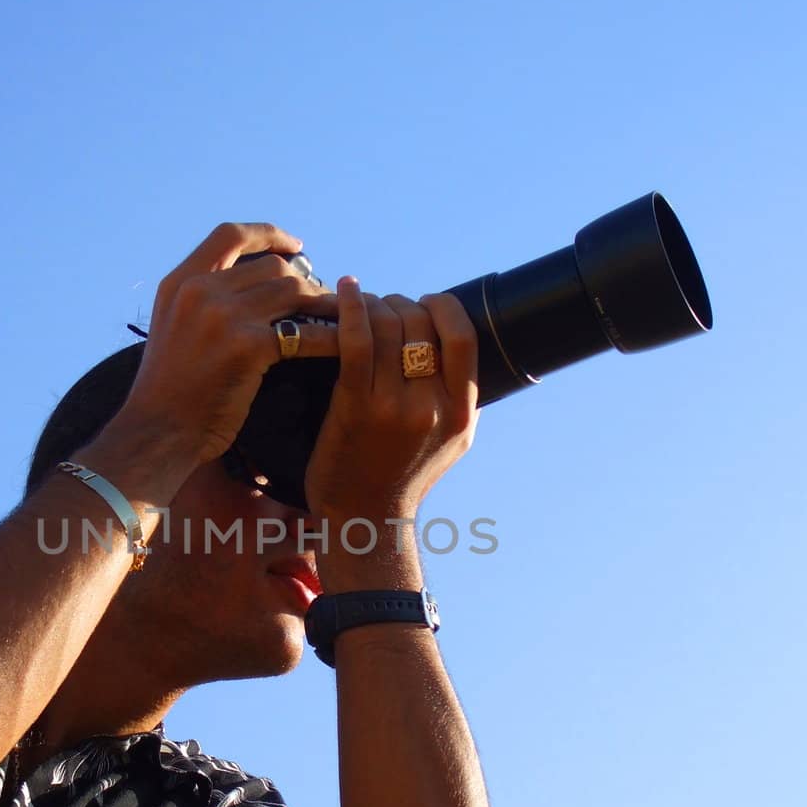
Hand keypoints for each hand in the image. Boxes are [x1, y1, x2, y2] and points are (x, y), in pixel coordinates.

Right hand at [117, 222, 339, 469]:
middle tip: (324, 301)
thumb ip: (201, 302)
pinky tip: (346, 346)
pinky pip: (305, 334)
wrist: (158, 431)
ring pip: (294, 292)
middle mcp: (200, 290)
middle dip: (306, 281)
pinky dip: (331, 338)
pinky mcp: (248, 347)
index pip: (231, 235)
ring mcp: (224, 316)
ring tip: (341, 319)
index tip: (295, 246)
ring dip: (323, 304)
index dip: (269, 235)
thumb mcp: (172, 328)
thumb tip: (247, 288)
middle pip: (272, 267)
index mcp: (180, 281)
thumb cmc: (169, 391)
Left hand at [304, 279, 479, 525]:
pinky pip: (356, 342)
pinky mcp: (355, 407)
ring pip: (387, 326)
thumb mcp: (453, 441)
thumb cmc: (405, 475)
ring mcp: (393, 407)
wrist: (364, 517)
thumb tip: (460, 346)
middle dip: (400, 304)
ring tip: (362, 303)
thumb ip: (461, 397)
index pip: (462, 335)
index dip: (442, 306)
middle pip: (419, 324)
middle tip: (383, 307)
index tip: (425, 303)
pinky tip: (344, 289)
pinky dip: (350, 308)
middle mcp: (431, 407)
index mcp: (460, 412)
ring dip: (374, 304)